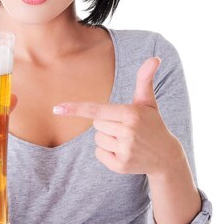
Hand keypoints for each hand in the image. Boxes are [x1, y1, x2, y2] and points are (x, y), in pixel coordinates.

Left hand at [53, 58, 180, 177]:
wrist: (166, 157)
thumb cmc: (153, 125)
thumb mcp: (148, 102)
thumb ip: (145, 79)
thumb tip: (155, 58)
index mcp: (131, 113)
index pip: (97, 110)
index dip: (76, 109)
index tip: (57, 108)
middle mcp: (128, 132)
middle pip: (96, 125)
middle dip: (107, 124)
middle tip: (126, 128)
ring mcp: (124, 150)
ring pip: (97, 139)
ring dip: (108, 140)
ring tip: (127, 141)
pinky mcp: (120, 165)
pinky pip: (98, 154)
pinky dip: (107, 154)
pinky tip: (124, 153)